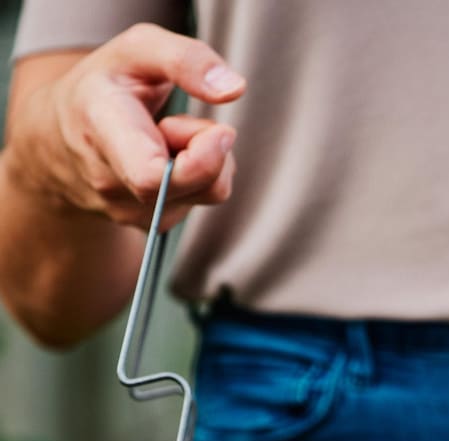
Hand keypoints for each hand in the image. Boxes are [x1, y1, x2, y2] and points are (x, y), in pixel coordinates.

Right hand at [5, 23, 245, 229]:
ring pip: (209, 192)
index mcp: (101, 127)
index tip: (220, 131)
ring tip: (165, 136)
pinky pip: (202, 200)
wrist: (57, 140)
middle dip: (210, 150)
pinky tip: (165, 160)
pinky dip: (199, 177)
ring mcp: (131, 211)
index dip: (200, 162)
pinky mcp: (152, 224)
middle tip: (181, 122)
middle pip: (199, 185)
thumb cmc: (105, 87)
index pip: (151, 177)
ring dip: (206, 160)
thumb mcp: (135, 51)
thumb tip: (234, 88)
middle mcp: (111, 180)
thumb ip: (184, 60)